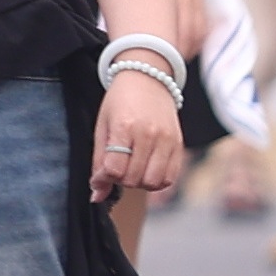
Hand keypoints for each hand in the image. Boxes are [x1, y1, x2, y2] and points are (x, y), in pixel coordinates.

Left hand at [92, 73, 187, 200]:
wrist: (148, 80)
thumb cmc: (119, 103)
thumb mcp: (101, 126)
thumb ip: (98, 162)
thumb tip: (95, 196)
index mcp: (125, 127)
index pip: (115, 169)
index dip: (104, 177)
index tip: (101, 173)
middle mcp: (149, 134)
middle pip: (134, 178)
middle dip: (121, 181)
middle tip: (118, 168)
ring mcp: (167, 140)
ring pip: (154, 182)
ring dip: (140, 183)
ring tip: (132, 169)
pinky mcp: (179, 144)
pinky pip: (170, 177)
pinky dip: (157, 181)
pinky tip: (147, 169)